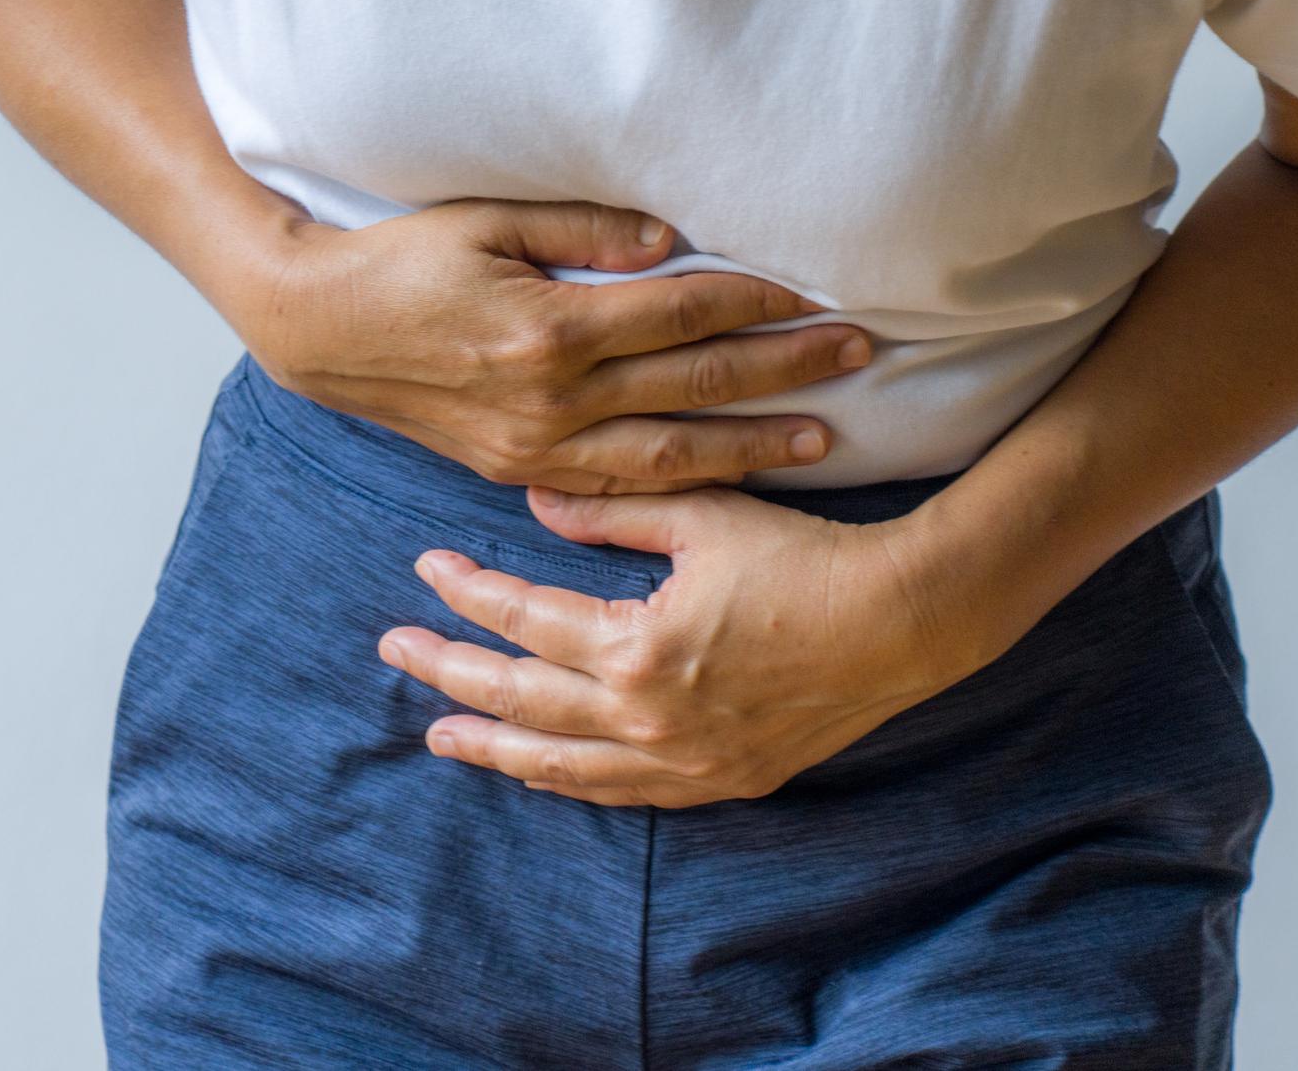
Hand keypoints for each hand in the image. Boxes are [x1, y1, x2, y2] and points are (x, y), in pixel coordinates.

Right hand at [240, 199, 873, 493]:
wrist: (319, 330)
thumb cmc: (401, 259)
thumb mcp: (485, 221)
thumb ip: (584, 232)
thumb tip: (672, 240)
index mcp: (549, 329)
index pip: (680, 315)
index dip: (755, 301)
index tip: (816, 292)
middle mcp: (552, 400)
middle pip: (694, 386)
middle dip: (785, 370)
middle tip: (858, 353)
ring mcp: (537, 447)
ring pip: (669, 455)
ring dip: (753, 445)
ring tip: (825, 438)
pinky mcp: (519, 471)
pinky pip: (619, 487)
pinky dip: (683, 484)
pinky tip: (732, 476)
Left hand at [375, 485, 977, 807]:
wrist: (904, 622)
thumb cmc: (806, 557)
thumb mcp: (704, 517)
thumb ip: (612, 510)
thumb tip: (534, 504)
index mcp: (636, 648)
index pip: (523, 621)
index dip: (467, 593)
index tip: (427, 568)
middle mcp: (648, 719)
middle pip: (520, 700)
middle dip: (450, 673)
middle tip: (393, 652)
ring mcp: (683, 762)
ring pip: (561, 764)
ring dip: (495, 746)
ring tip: (441, 734)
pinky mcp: (719, 783)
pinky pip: (621, 792)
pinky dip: (569, 780)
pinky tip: (539, 771)